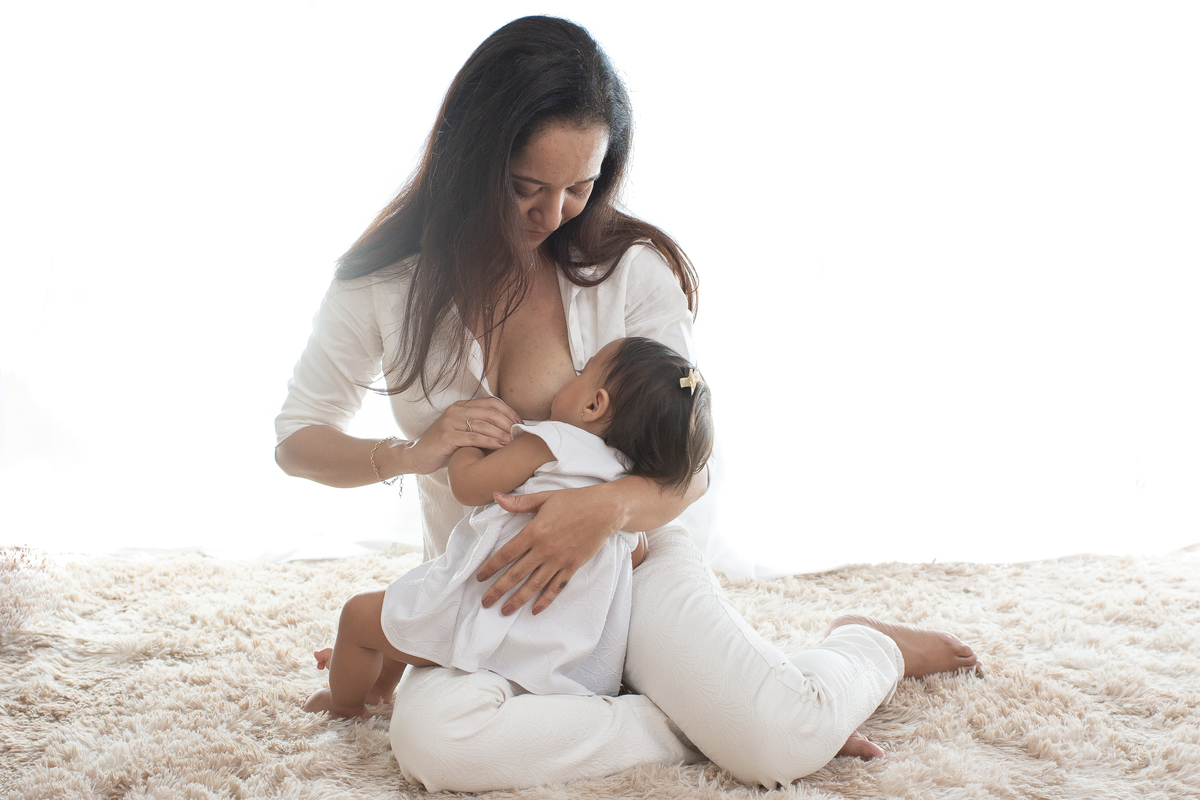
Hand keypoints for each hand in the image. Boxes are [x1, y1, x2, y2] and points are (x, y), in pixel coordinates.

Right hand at [402, 398, 522, 475]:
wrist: (415, 456)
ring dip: (502, 433)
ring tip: (514, 442)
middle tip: (520, 433)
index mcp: (461, 406)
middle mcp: (455, 410)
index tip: (520, 423)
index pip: (490, 403)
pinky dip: (490, 442)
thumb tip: (508, 432)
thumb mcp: (462, 433)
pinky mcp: (446, 436)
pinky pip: (473, 437)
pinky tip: (501, 447)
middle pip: (489, 412)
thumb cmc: (443, 448)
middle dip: (508, 423)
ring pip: (483, 425)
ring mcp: (450, 422)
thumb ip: (478, 428)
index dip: (508, 412)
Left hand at [476, 485, 621, 614]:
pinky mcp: (572, 566)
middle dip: (499, 589)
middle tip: (486, 602)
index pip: (507, 553)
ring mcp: (559, 560)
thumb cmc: (574, 500)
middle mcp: (544, 549)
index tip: (480, 577)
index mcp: (534, 531)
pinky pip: (556, 587)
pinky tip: (535, 609)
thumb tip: (496, 496)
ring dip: (518, 599)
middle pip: (516, 574)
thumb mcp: (544, 497)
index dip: (491, 567)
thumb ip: (519, 502)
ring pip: (534, 584)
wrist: (605, 510)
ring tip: (504, 610)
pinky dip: (545, 599)